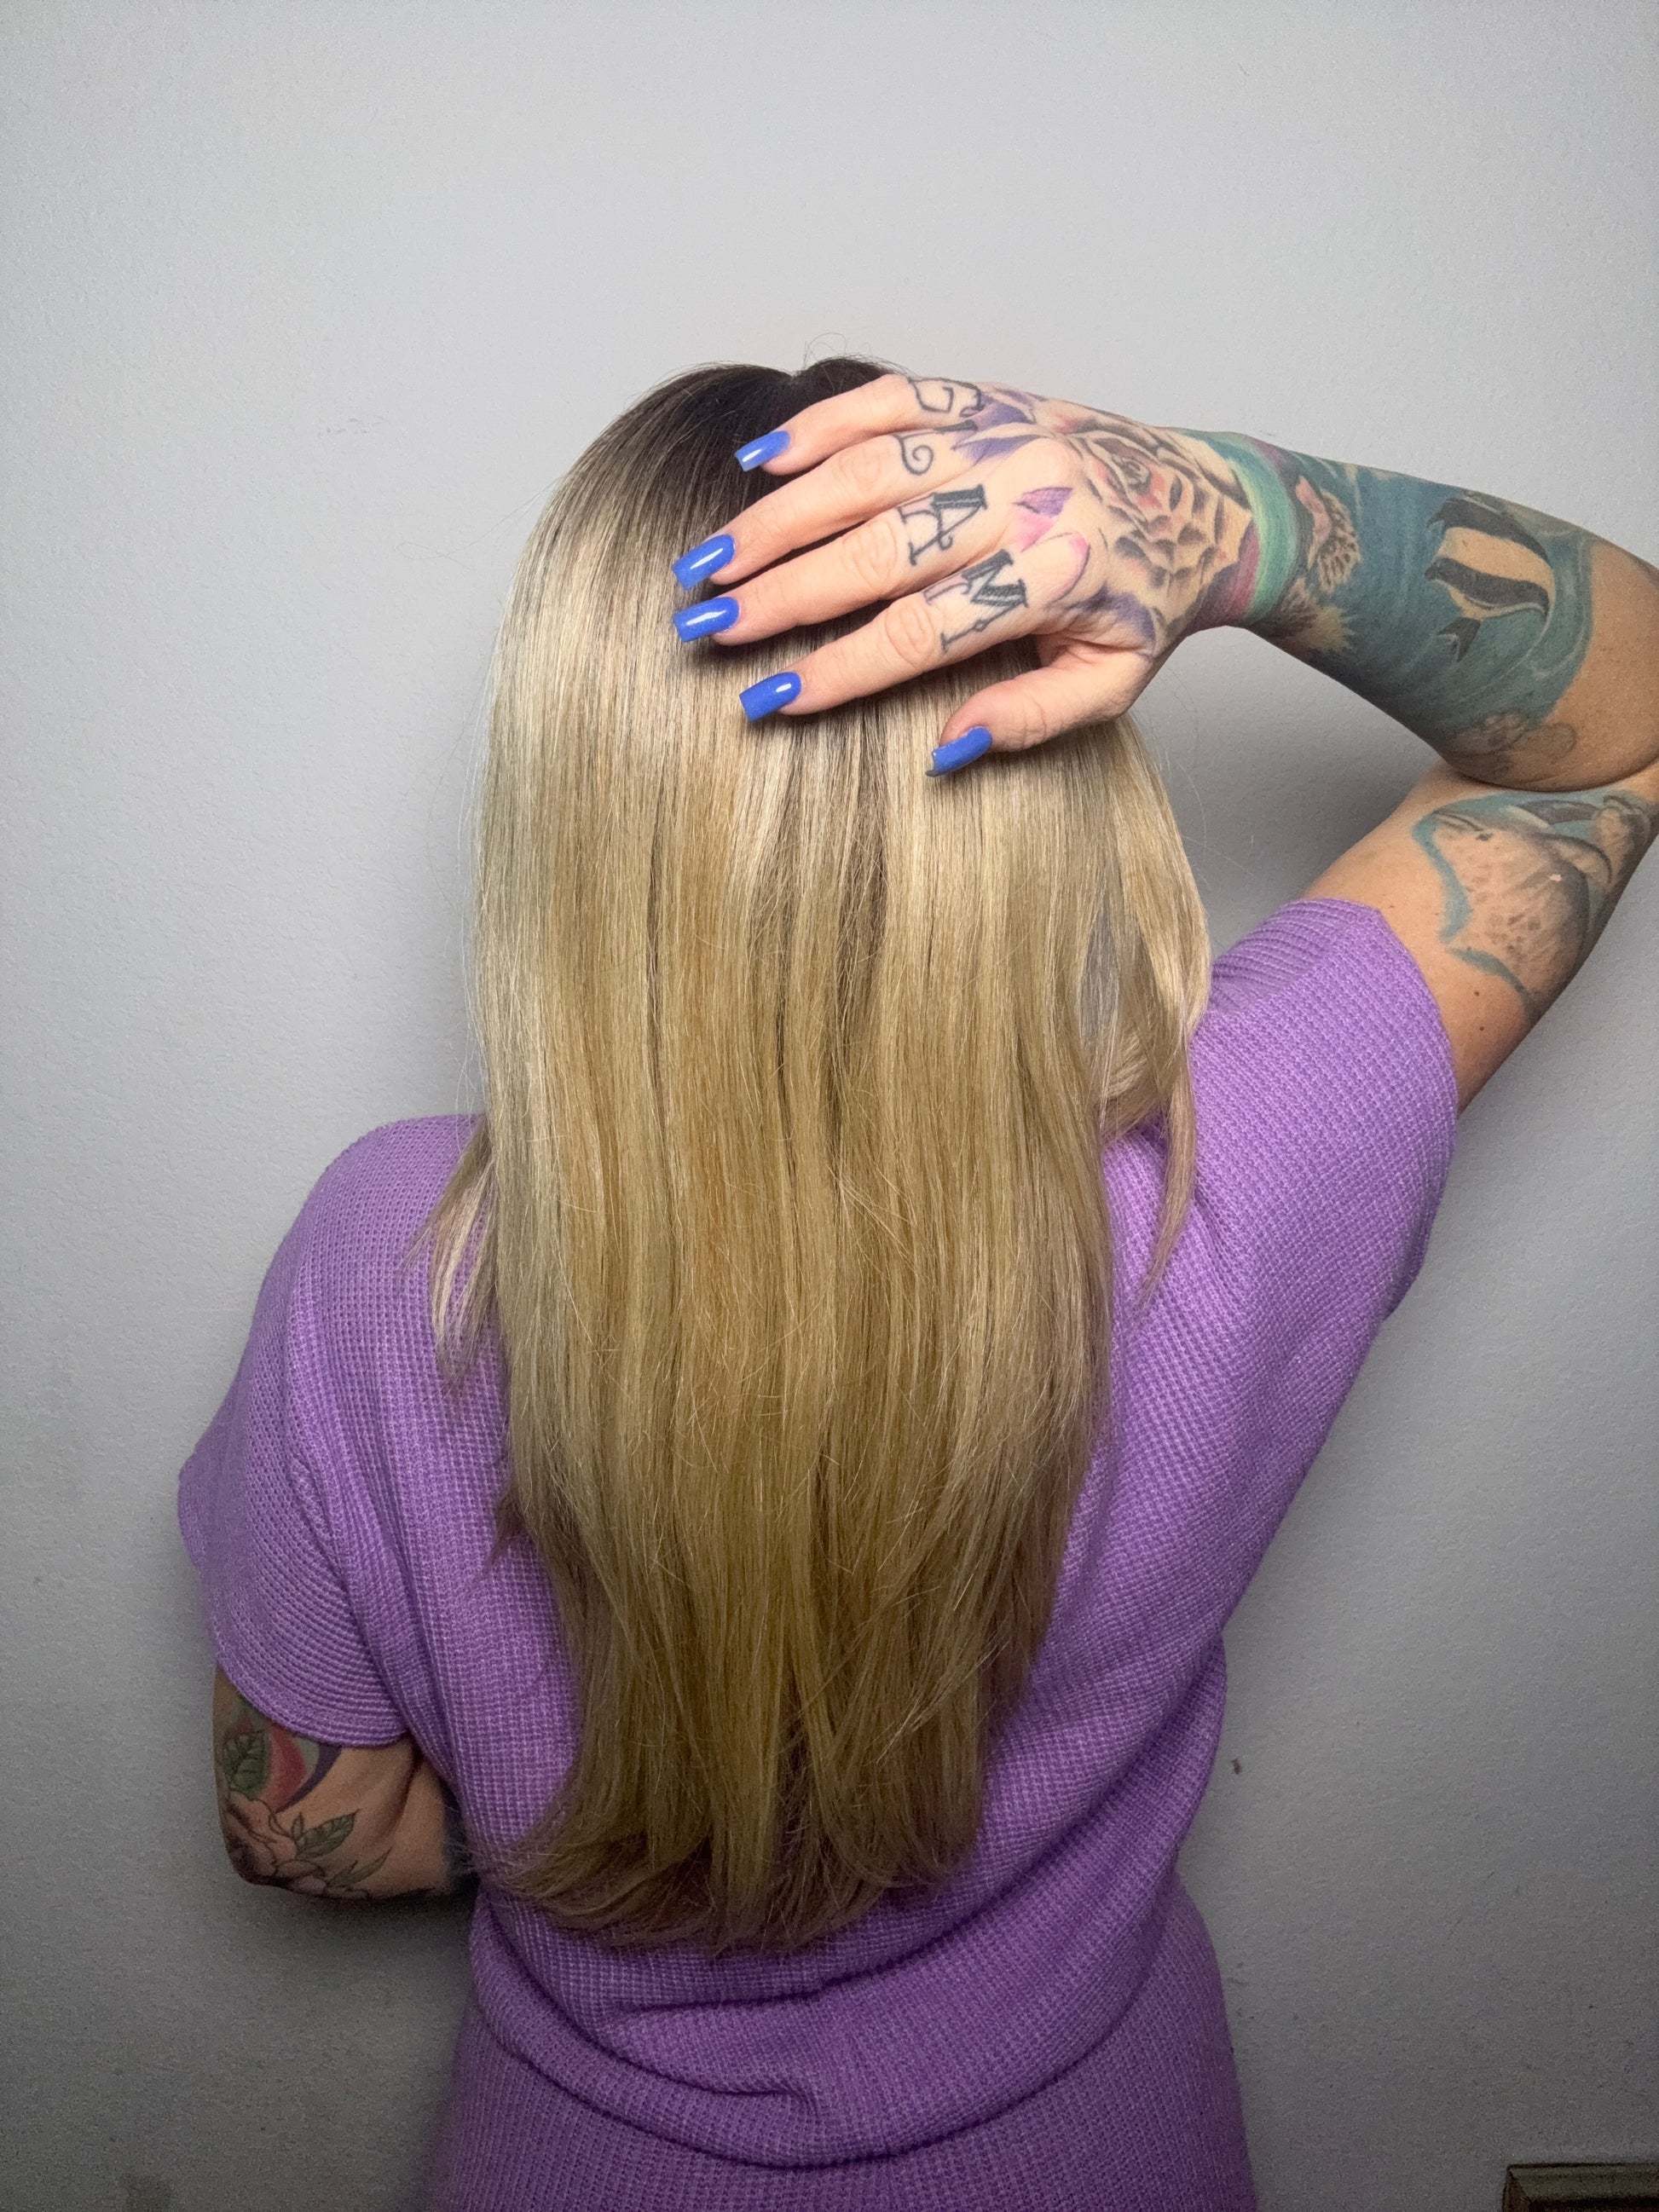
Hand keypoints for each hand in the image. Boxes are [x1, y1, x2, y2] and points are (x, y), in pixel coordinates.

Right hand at [674, 375, 1258, 760]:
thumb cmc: (1147, 606)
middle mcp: (1023, 498)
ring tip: (708, 559)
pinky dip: (823, 424)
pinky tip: (759, 461)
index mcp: (1055, 578)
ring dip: (779, 517)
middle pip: (878, 551)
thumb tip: (942, 749)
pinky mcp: (987, 399)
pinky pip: (894, 400)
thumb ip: (1030, 718)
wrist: (1209, 501)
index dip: (841, 669)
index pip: (924, 633)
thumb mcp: (1112, 683)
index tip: (768, 701)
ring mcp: (1001, 438)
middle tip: (703, 626)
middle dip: (781, 593)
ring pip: (870, 471)